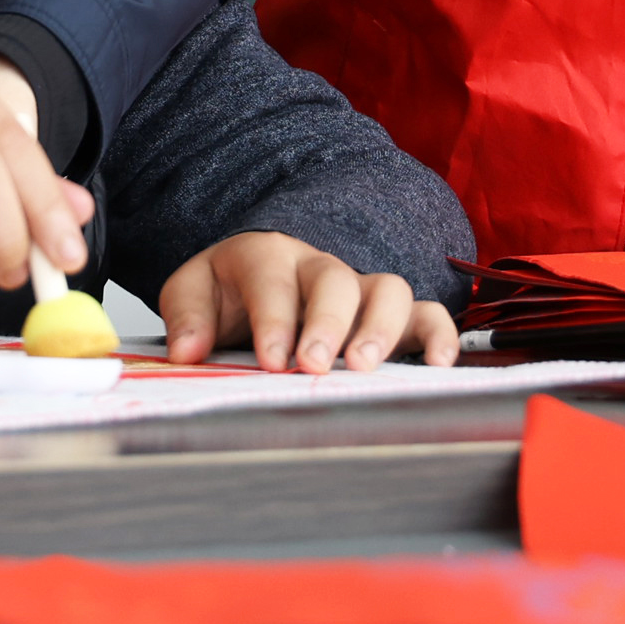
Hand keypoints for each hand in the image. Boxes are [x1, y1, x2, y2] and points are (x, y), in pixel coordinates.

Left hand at [162, 232, 454, 371]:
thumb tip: (186, 350)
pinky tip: (438, 366)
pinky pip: (426, 313)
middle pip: (334, 281)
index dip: (274, 318)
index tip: (272, 359)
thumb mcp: (193, 291)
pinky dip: (438, 336)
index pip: (272, 278)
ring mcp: (359, 288)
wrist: (253, 279)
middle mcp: (318, 267)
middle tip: (316, 365)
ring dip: (381, 329)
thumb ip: (187, 316)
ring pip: (387, 290)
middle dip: (327, 323)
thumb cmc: (229, 290)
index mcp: (265, 254)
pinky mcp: (391, 314)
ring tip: (364, 368)